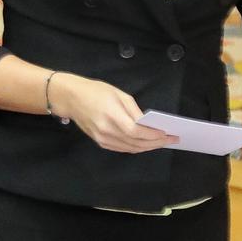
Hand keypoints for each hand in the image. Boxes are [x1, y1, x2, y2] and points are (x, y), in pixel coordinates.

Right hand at [48, 74, 176, 154]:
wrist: (71, 98)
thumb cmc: (96, 91)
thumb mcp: (119, 94)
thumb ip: (134, 111)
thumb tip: (148, 124)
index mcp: (112, 116)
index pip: (137, 132)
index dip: (153, 135)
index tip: (168, 134)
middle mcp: (107, 131)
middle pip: (136, 143)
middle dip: (155, 143)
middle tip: (170, 140)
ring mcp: (102, 139)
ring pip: (130, 148)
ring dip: (148, 147)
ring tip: (161, 143)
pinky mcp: (100, 142)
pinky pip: (122, 149)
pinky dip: (136, 147)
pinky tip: (145, 144)